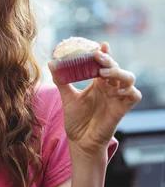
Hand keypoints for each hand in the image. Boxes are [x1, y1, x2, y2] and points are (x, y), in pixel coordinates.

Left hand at [49, 42, 141, 157]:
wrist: (79, 141)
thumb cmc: (75, 119)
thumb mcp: (67, 97)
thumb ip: (61, 80)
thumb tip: (51, 63)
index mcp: (97, 83)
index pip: (104, 64)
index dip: (104, 53)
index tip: (99, 45)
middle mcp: (109, 88)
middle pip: (116, 67)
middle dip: (108, 60)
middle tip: (97, 56)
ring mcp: (117, 97)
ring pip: (128, 78)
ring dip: (118, 72)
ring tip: (103, 73)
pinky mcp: (122, 108)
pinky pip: (134, 95)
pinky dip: (130, 89)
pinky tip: (118, 89)